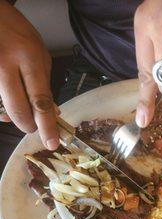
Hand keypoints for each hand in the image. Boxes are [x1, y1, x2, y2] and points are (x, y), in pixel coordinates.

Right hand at [0, 1, 58, 149]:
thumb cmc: (15, 30)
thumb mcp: (38, 51)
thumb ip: (45, 83)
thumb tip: (53, 112)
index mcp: (28, 57)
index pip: (41, 100)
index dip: (47, 125)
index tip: (52, 142)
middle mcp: (6, 65)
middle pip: (19, 110)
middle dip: (29, 125)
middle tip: (32, 125)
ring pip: (6, 108)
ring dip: (15, 112)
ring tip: (18, 98)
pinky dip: (3, 105)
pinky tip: (7, 94)